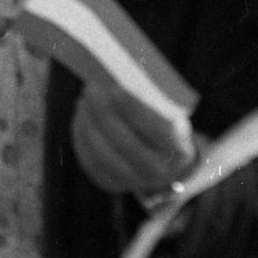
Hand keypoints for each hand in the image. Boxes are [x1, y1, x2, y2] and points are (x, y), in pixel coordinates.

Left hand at [70, 79, 198, 196]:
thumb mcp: (170, 116)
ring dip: (88, 122)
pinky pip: (89, 160)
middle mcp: (157, 171)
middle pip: (122, 139)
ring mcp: (133, 181)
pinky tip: (81, 117)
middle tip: (91, 87)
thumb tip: (121, 74)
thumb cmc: (165, 130)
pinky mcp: (111, 183)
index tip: (115, 87)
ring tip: (83, 100)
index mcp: (177, 151)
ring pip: (102, 152)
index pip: (152, 128)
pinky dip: (81, 136)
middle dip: (103, 110)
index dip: (131, 107)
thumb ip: (152, 100)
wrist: (167, 166)